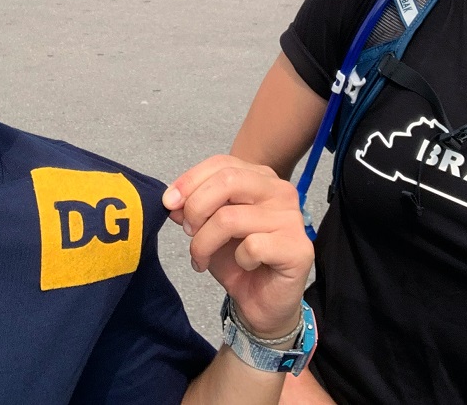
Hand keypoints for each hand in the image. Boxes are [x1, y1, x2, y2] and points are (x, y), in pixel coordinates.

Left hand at [164, 154, 313, 338]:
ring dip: (205, 242)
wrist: (263, 303)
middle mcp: (280, 191)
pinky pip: (252, 246)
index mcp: (260, 178)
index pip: (221, 163)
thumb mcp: (207, 230)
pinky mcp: (297, 248)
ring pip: (231, 217)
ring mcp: (292, 218)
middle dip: (196, 207)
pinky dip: (238, 259)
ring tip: (201, 258)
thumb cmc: (238, 261)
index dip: (190, 181)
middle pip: (227, 180)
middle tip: (188, 232)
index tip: (169, 203)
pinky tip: (244, 266)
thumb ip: (192, 209)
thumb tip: (173, 200)